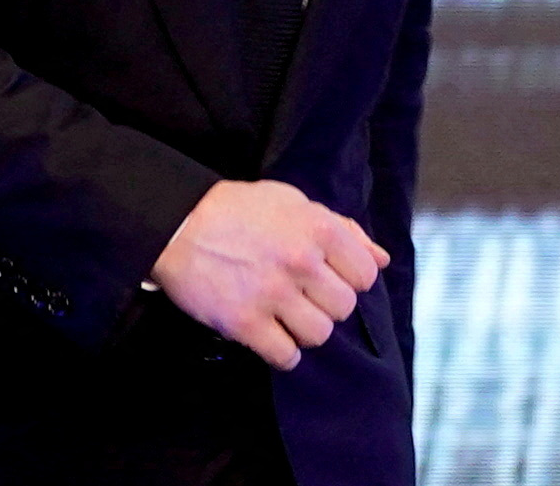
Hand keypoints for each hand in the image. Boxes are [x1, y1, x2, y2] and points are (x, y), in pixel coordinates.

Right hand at [150, 179, 386, 369]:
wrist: (179, 224)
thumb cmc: (238, 210)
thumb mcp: (294, 203)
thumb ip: (343, 229)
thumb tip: (380, 259)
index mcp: (318, 228)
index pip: (365, 275)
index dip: (348, 280)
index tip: (328, 278)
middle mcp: (301, 261)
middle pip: (343, 308)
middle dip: (326, 305)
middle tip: (302, 297)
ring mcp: (273, 294)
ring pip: (319, 335)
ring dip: (305, 330)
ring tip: (285, 316)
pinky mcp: (245, 323)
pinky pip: (286, 356)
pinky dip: (281, 351)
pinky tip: (269, 335)